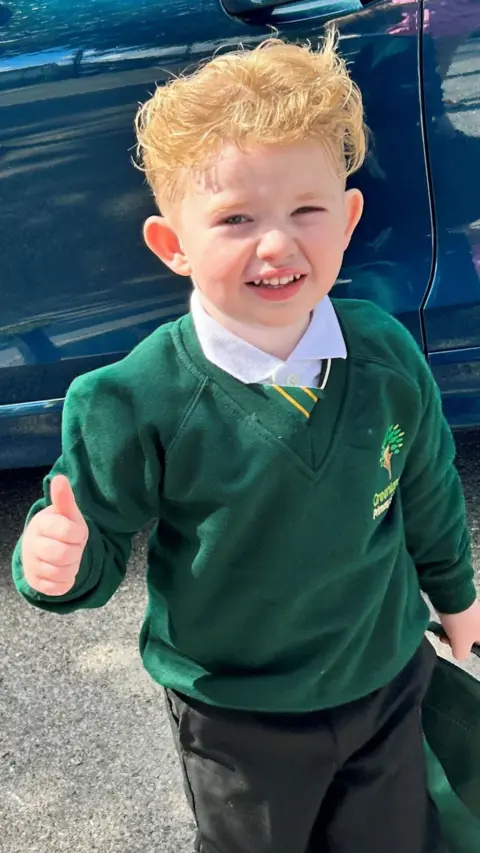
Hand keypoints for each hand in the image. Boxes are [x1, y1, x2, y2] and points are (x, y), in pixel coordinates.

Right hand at [21, 475, 88, 595]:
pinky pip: (59, 588)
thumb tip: (60, 478)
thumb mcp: (67, 513)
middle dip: (75, 553)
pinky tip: (62, 571)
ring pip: (63, 573)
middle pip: (65, 556)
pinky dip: (67, 581)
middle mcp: (32, 544)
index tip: (76, 532)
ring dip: (72, 567)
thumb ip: (64, 498)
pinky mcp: (35, 582)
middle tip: (72, 547)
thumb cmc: (61, 528)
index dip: (79, 535)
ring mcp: (31, 564)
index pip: (69, 533)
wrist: (44, 548)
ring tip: (68, 558)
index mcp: (41, 524)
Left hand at [438, 599, 479, 660]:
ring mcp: (476, 614)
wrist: (452, 596)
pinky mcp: (467, 606)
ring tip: (442, 634)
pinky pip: (461, 620)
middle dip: (457, 642)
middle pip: (472, 638)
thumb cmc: (460, 623)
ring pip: (465, 630)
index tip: (461, 649)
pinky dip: (452, 624)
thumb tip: (459, 652)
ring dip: (452, 634)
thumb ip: (462, 654)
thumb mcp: (461, 646)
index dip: (472, 649)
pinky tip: (443, 625)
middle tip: (446, 641)